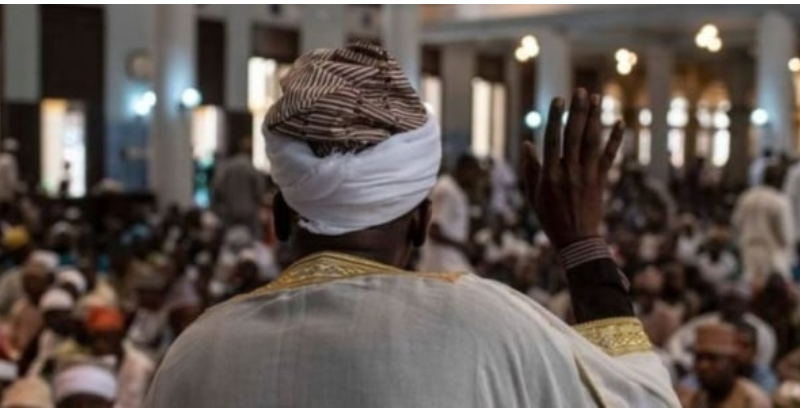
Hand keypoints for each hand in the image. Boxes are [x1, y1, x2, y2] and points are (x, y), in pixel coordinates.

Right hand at [522, 89, 623, 248]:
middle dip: (577, 112)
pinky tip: (620, 123)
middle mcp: (569, 172)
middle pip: (574, 136)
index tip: (558, 99)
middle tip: (581, 91)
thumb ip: (531, 168)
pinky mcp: (601, 181)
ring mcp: (587, 176)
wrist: (576, 241)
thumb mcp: (534, 195)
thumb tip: (528, 143)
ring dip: (594, 119)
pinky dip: (615, 139)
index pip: (553, 139)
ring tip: (596, 99)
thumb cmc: (550, 218)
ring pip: (592, 142)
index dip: (556, 118)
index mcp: (550, 174)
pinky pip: (609, 157)